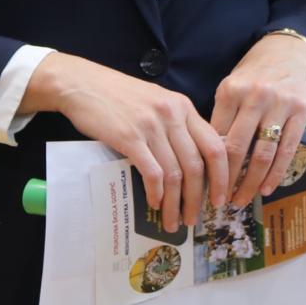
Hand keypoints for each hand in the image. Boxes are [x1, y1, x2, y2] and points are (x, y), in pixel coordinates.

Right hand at [24, 52, 228, 231]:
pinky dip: (156, 193)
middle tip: (194, 218)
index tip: (220, 198)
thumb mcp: (157, 101)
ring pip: (175, 173)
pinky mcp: (129, 137)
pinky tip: (155, 203)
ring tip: (174, 221)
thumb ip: (177, 124)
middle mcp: (172, 115)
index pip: (214, 145)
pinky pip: (151, 172)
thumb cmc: (119, 95)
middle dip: (199, 198)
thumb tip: (192, 160)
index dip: (222, 176)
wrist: (83, 83)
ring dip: (176, 203)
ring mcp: (151, 126)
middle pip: (197, 164)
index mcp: (183, 106)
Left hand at [210, 33, 305, 202]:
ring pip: (262, 153)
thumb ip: (222, 118)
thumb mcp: (230, 89)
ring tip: (241, 199)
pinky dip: (276, 174)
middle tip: (220, 201)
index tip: (202, 185)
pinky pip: (287, 149)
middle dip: (226, 179)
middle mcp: (255, 96)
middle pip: (236, 148)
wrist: (285, 52)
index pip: (215, 136)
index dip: (208, 163)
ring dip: (251, 182)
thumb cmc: (252, 76)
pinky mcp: (301, 111)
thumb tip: (208, 159)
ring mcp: (279, 104)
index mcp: (230, 91)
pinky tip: (266, 188)